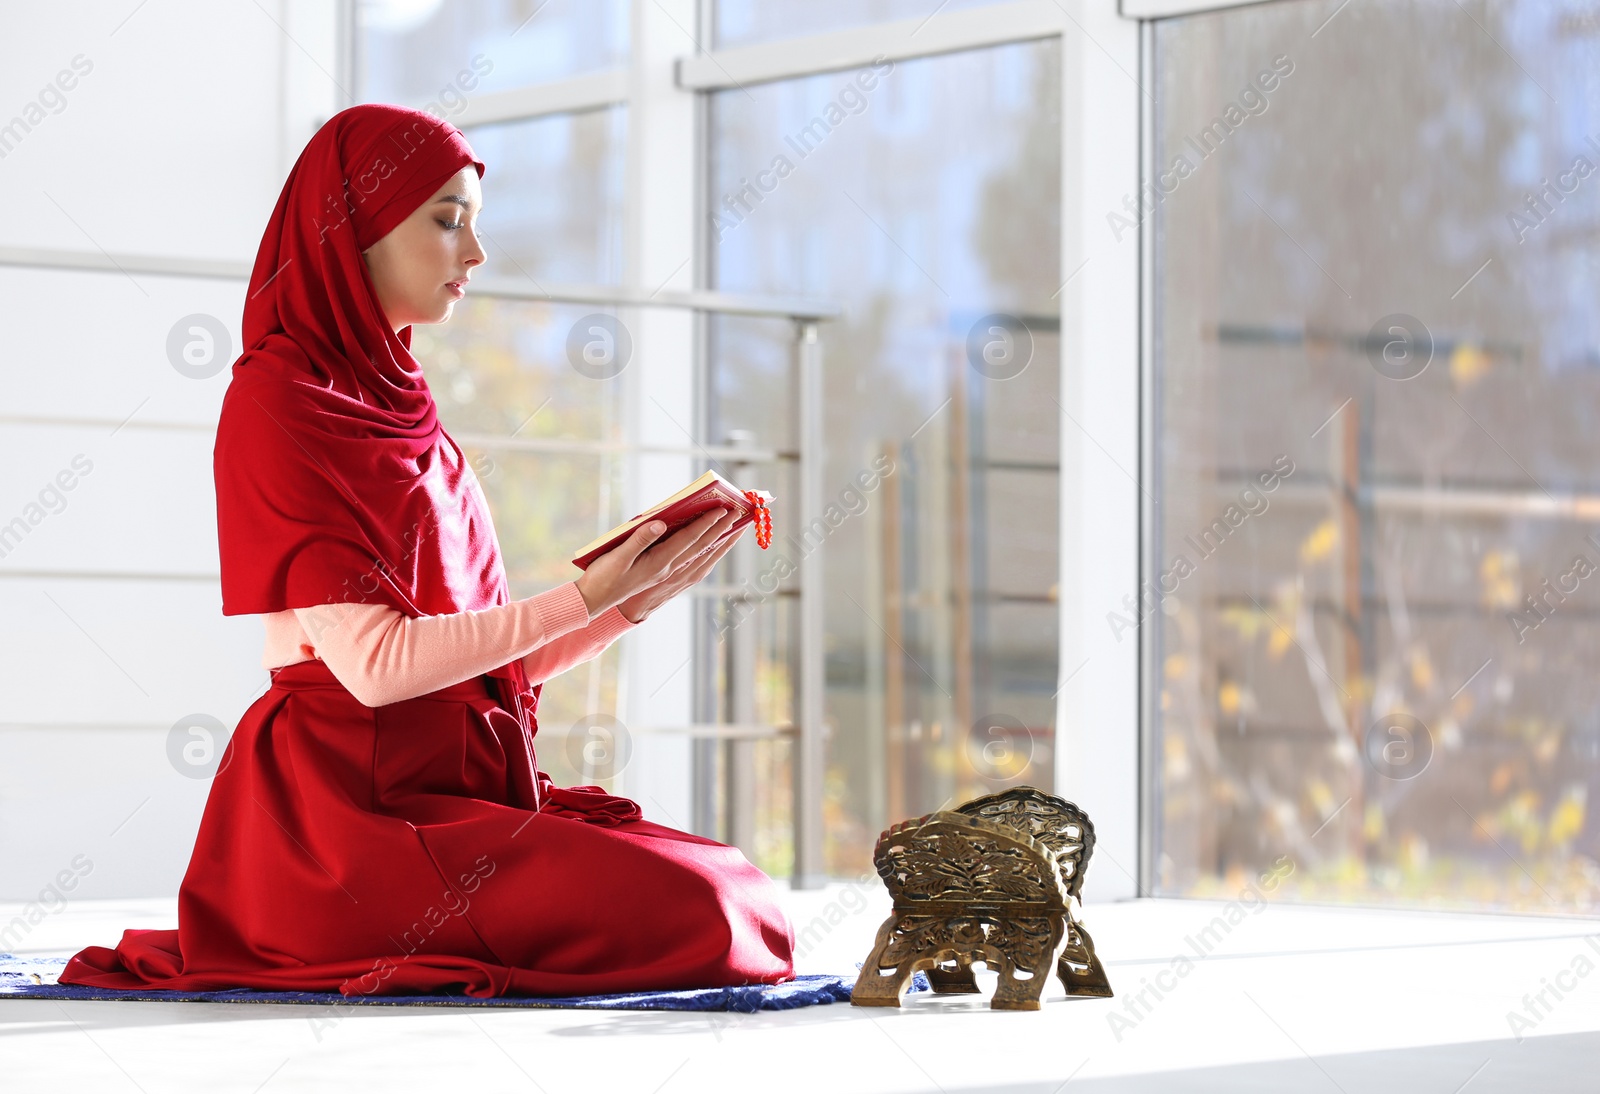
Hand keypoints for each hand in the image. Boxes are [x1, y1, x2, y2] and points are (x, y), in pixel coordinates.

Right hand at [575, 507, 737, 620]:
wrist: (598, 603)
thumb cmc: (605, 576)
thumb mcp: (618, 556)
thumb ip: (640, 538)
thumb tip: (661, 523)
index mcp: (659, 562)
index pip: (689, 539)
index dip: (706, 523)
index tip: (721, 509)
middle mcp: (669, 570)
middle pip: (701, 547)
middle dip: (720, 530)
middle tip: (737, 513)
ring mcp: (670, 576)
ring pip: (703, 557)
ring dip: (720, 543)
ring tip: (735, 530)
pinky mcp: (667, 580)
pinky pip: (697, 565)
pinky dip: (709, 554)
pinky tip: (714, 548)